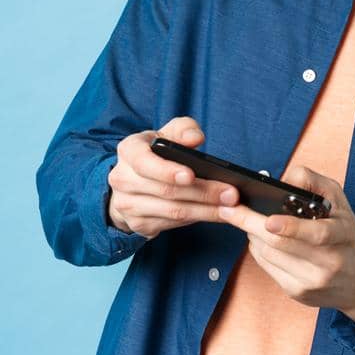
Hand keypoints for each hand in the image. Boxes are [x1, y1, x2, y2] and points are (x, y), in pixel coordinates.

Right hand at [106, 117, 238, 238]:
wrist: (131, 182)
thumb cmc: (155, 153)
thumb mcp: (166, 134)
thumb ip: (183, 130)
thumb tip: (195, 139)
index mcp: (129, 151)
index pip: (145, 162)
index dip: (168, 170)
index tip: (191, 175)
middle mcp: (123, 179)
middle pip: (166, 191)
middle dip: (203, 193)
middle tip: (231, 194)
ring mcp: (128, 205)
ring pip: (172, 211)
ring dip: (205, 211)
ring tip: (230, 207)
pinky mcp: (138, 224)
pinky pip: (173, 224)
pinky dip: (198, 218)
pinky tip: (216, 214)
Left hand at [216, 166, 354, 328]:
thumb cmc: (345, 234)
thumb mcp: (339, 201)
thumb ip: (312, 182)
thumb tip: (279, 180)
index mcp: (343, 236)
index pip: (317, 234)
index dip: (291, 227)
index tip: (268, 220)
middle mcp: (329, 263)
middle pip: (281, 244)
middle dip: (251, 224)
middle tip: (230, 210)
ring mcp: (311, 282)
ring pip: (268, 254)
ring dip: (252, 234)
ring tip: (248, 220)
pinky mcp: (297, 293)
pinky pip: (266, 266)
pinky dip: (258, 249)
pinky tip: (261, 239)